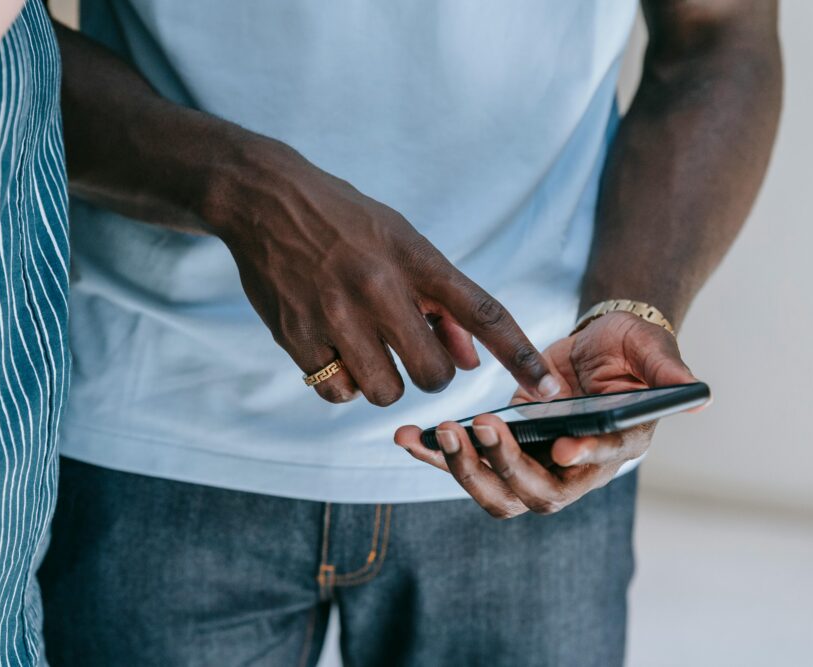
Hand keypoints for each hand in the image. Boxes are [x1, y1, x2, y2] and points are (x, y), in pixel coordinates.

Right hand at [203, 133, 558, 405]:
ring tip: (366, 348)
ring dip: (384, 382)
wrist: (265, 200)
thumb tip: (470, 359)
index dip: (519, 354)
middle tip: (410, 351)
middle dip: (429, 374)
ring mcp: (335, 314)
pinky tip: (334, 352)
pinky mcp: (298, 336)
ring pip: (385, 391)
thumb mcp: (401, 241)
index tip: (547, 389)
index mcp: (414, 258)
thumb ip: (439, 300)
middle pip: (432, 373)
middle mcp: (379, 287)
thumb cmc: (345, 221)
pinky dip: (342, 384)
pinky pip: (338, 393)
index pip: (482, 312)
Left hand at [394, 312, 699, 517]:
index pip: (603, 462)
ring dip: (460, 467)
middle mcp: (574, 468)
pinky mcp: (502, 452)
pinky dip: (434, 453)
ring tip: (433, 433)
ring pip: (495, 490)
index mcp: (617, 447)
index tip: (562, 446)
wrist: (598, 347)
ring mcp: (534, 465)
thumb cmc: (632, 349)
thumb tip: (697, 396)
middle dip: (503, 465)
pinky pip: (466, 463)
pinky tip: (406, 437)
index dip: (585, 457)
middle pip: (537, 493)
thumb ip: (668, 371)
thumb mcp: (652, 349)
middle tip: (475, 426)